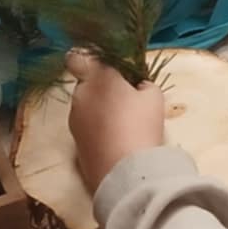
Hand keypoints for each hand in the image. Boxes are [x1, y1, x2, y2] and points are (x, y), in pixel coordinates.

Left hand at [66, 50, 165, 194]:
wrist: (125, 171)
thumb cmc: (140, 125)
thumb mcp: (153, 95)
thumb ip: (140, 82)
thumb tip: (134, 86)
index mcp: (97, 77)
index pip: (78, 57)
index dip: (88, 59)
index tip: (108, 68)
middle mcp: (79, 95)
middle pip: (88, 83)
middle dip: (103, 87)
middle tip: (127, 98)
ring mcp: (74, 120)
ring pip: (86, 106)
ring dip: (100, 108)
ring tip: (124, 122)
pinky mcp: (74, 142)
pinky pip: (86, 126)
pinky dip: (98, 127)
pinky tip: (116, 138)